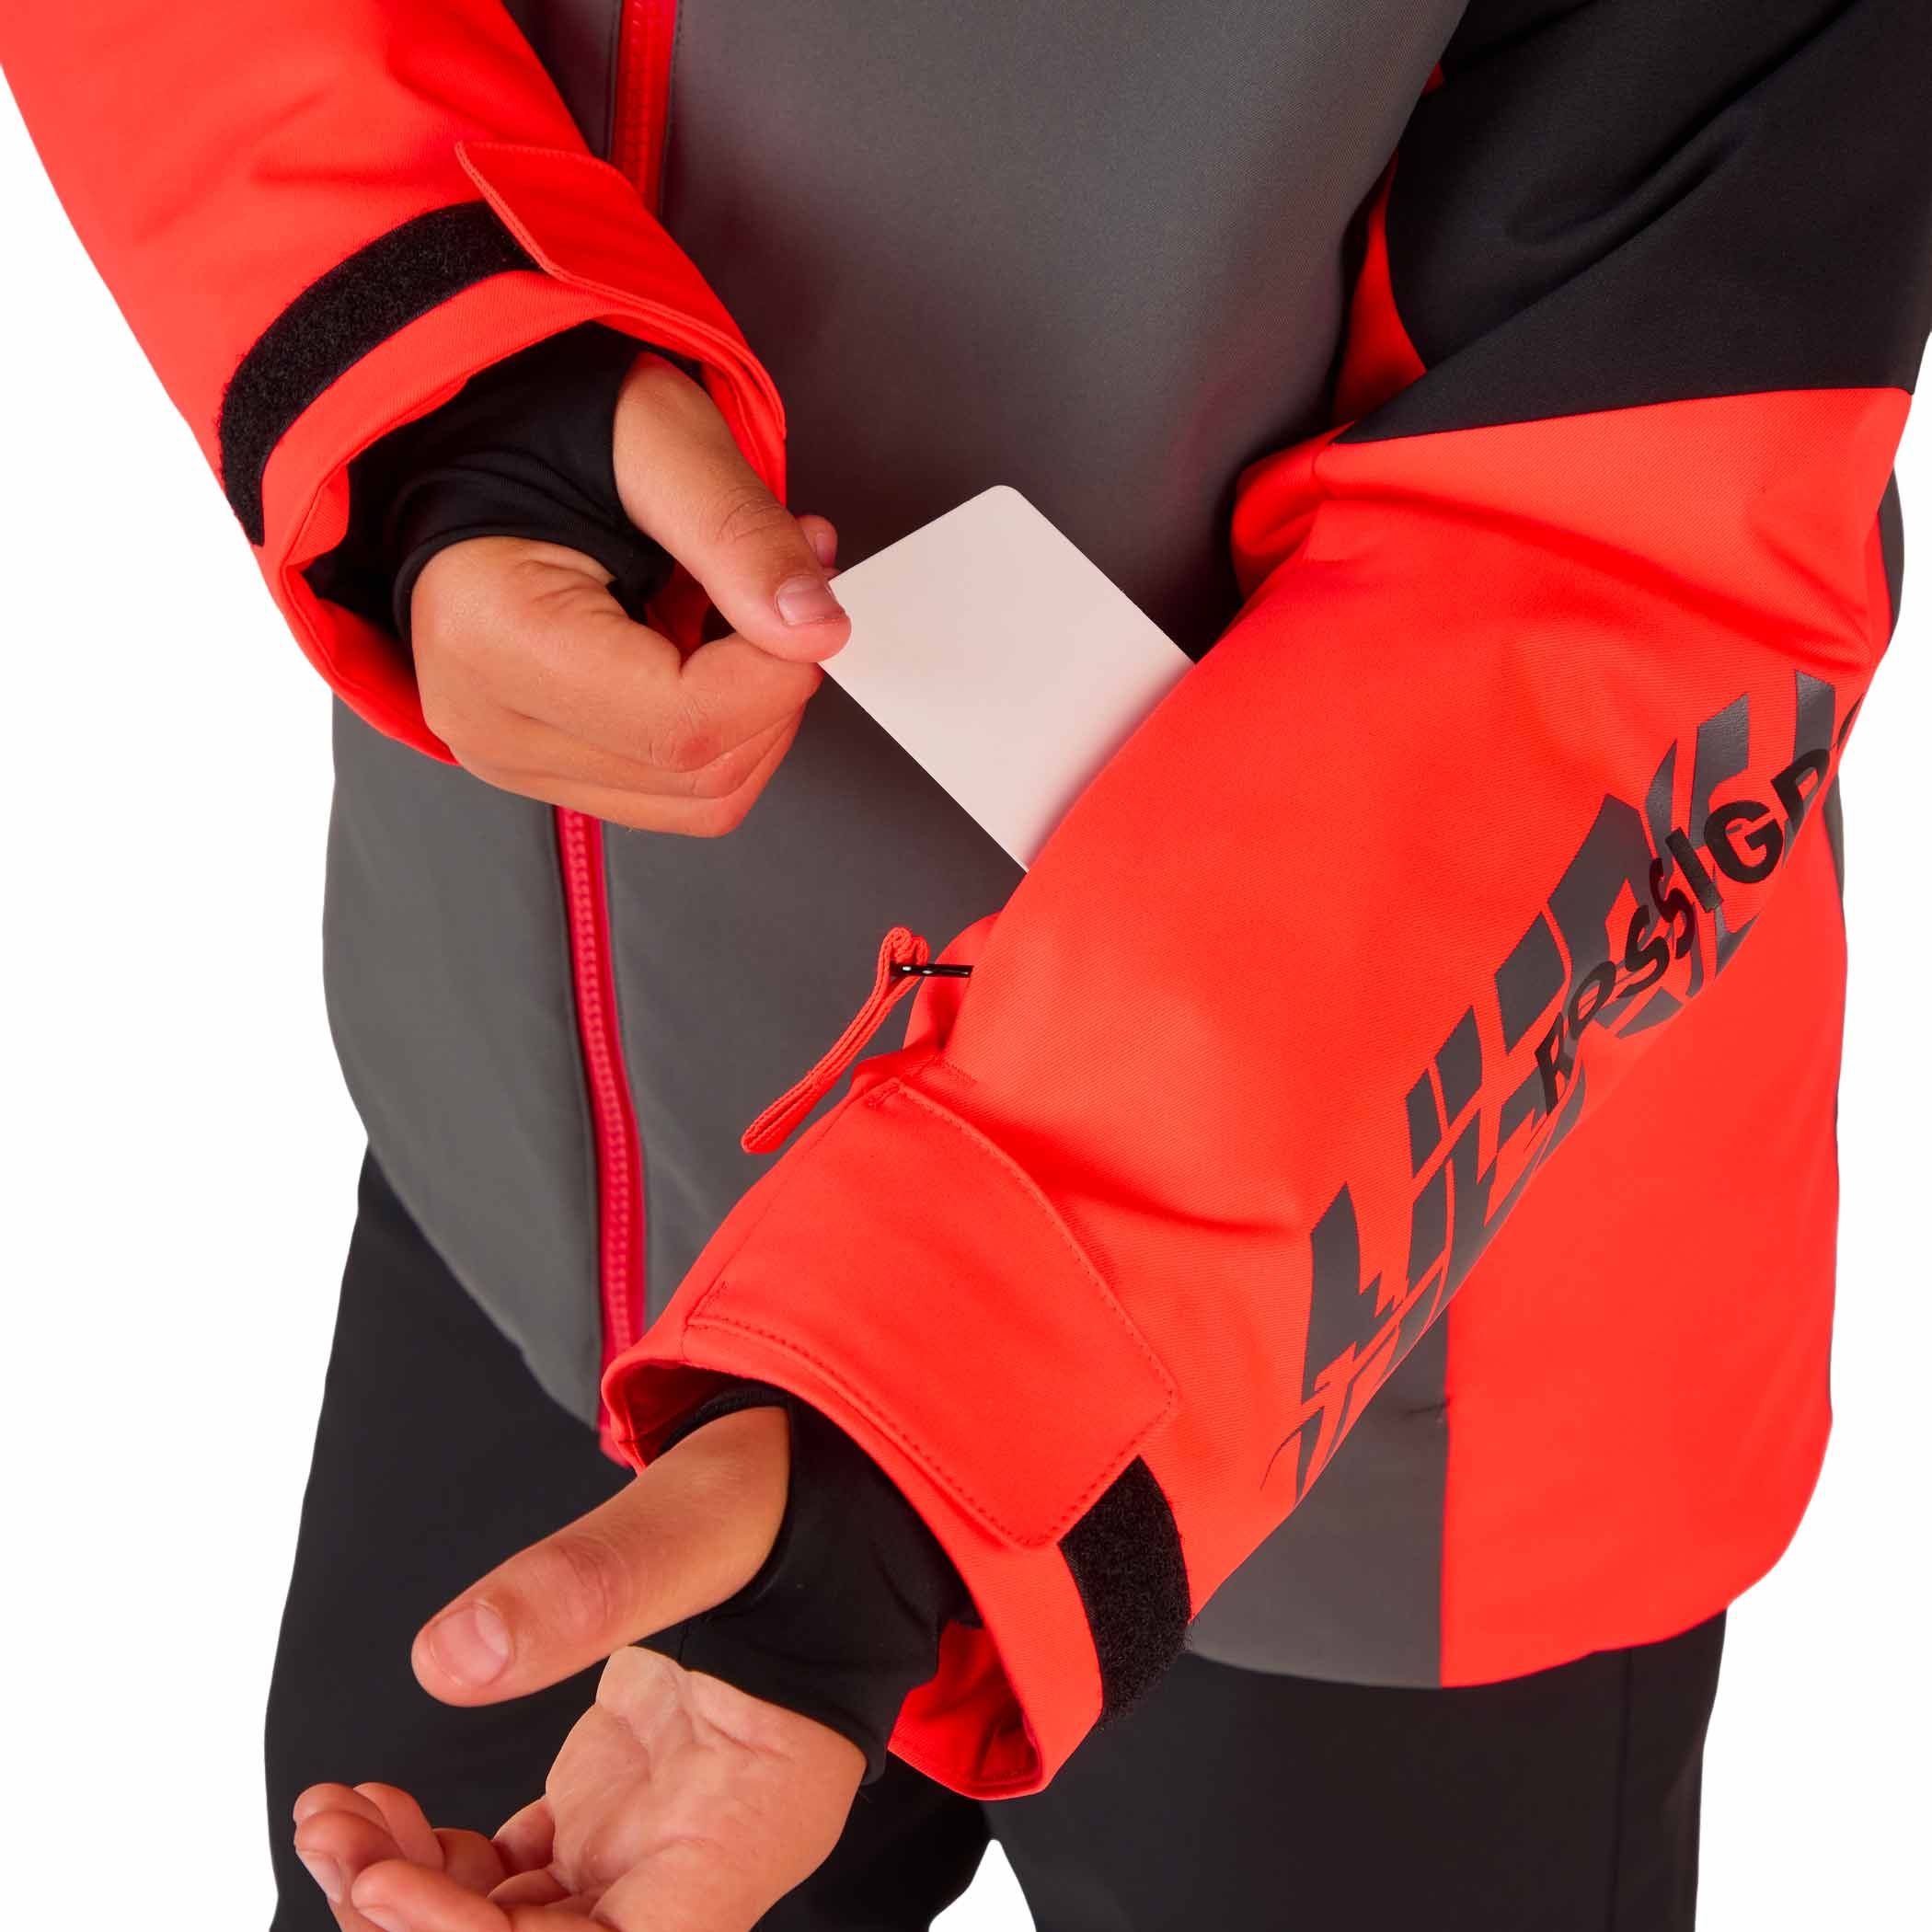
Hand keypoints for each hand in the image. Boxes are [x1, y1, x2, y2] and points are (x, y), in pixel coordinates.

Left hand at [292, 1406, 864, 1929]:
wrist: (817, 1490)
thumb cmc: (796, 1503)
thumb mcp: (703, 1521)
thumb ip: (593, 1583)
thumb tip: (449, 1660)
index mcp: (754, 1821)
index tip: (389, 1882)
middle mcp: (701, 1858)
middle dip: (423, 1921)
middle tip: (335, 1837)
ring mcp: (649, 1839)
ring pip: (513, 1929)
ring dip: (406, 1894)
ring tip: (332, 1814)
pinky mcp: (608, 1807)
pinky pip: (508, 1883)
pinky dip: (430, 1860)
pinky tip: (380, 1803)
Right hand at [412, 350, 848, 834]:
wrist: (468, 445)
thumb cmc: (540, 428)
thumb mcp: (658, 438)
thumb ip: (741, 534)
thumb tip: (816, 630)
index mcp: (493, 639)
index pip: (684, 724)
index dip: (778, 675)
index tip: (808, 604)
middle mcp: (492, 722)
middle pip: (700, 775)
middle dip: (775, 690)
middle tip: (783, 590)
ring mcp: (514, 757)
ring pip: (699, 799)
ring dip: (753, 712)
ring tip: (737, 611)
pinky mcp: (546, 768)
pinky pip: (674, 790)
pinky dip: (721, 728)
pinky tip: (705, 649)